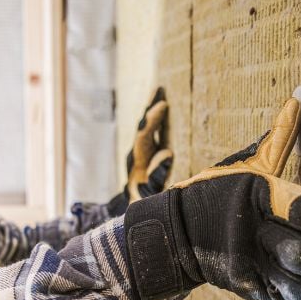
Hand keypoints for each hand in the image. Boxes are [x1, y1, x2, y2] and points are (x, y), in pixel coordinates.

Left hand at [108, 87, 172, 214]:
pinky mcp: (147, 156)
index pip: (144, 136)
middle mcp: (137, 154)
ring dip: (153, 110)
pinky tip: (163, 108)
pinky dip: (157, 120)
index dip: (152, 120)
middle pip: (143, 126)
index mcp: (137, 162)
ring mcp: (141, 154)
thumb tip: (167, 153)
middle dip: (151, 108)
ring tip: (161, 91)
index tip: (163, 105)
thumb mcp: (150, 194)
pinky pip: (152, 133)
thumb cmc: (143, 204)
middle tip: (160, 89)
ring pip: (146, 128)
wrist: (132, 210)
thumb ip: (157, 176)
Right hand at [124, 98, 300, 299]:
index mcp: (258, 199)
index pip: (298, 205)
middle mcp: (255, 235)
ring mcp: (251, 268)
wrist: (171, 236)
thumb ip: (275, 140)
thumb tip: (297, 100)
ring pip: (291, 289)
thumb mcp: (242, 166)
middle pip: (295, 254)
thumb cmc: (215, 192)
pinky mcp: (251, 290)